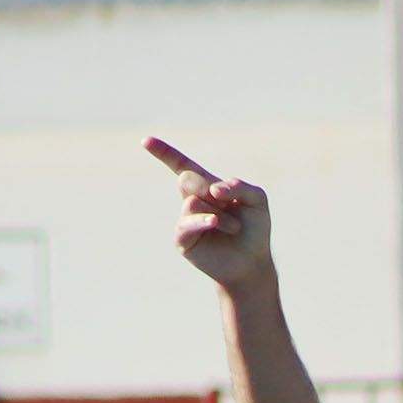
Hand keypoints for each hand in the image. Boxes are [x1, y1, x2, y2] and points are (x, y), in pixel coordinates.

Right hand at [144, 137, 276, 294]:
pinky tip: (214, 222)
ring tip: (235, 227)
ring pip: (192, 203)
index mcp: (207, 186)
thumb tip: (213, 189)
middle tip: (224, 200)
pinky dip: (202, 221)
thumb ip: (240, 186)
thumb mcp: (257, 200)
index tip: (145, 140)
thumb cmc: (254, 229)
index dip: (164, 152)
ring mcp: (185, 220)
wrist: (252, 262)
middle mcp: (192, 201)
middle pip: (186, 179)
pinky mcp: (182, 239)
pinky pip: (187, 224)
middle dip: (205, 185)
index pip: (182, 165)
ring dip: (219, 213)